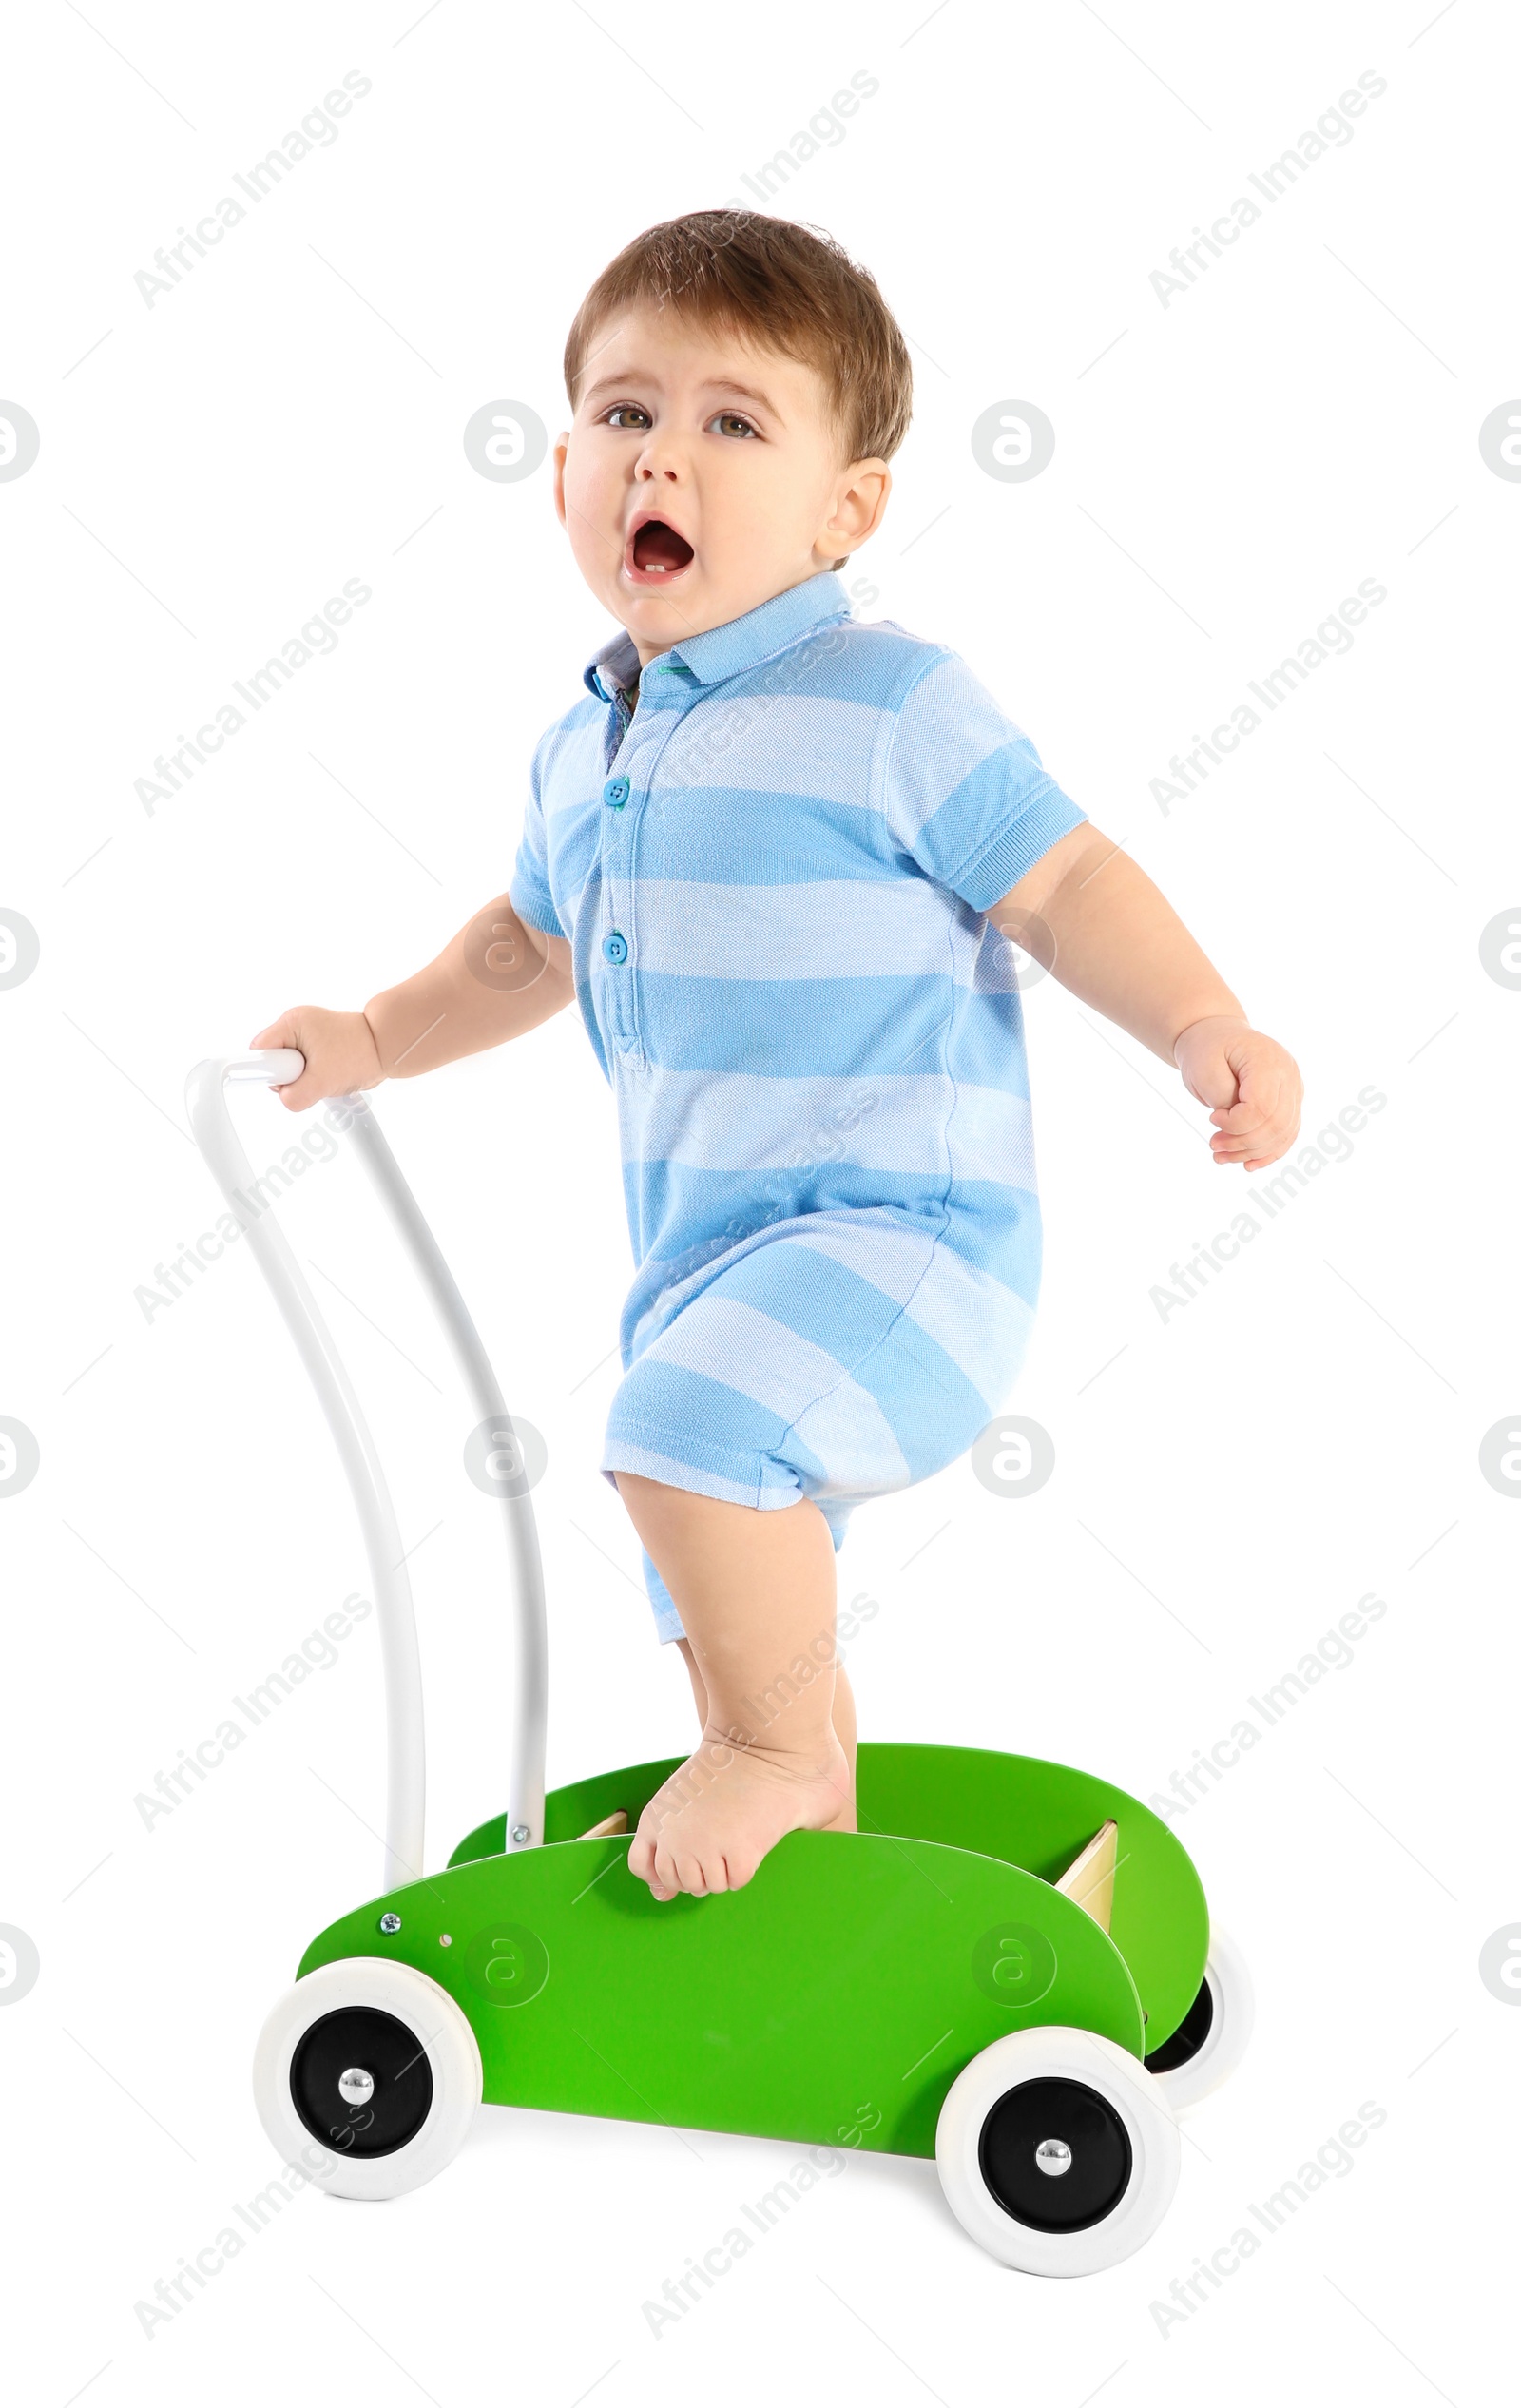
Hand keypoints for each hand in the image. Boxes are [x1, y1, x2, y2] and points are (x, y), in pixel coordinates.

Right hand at [248, 1006, 383, 1113]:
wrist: (388, 1048)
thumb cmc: (362, 1053)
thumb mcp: (323, 1080)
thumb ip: (295, 1095)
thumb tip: (284, 1099)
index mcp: (292, 1023)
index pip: (259, 1050)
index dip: (267, 1069)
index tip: (275, 1080)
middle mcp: (295, 1026)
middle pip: (271, 1060)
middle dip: (289, 1077)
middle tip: (314, 1077)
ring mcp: (305, 1037)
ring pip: (287, 1068)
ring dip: (303, 1079)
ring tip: (326, 1075)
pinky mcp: (314, 1049)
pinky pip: (301, 1070)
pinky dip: (312, 1078)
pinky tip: (327, 1076)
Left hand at [1173, 1015, 1302, 1170]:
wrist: (1218, 1036)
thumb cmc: (1208, 1048)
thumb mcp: (1204, 1066)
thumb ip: (1222, 1096)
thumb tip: (1238, 1125)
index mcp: (1270, 1061)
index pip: (1262, 1108)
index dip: (1236, 1123)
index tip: (1212, 1118)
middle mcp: (1289, 1076)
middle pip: (1276, 1124)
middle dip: (1242, 1143)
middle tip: (1213, 1145)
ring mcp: (1293, 1091)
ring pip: (1282, 1134)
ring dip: (1251, 1152)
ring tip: (1220, 1156)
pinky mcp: (1289, 1104)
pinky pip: (1285, 1136)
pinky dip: (1266, 1153)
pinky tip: (1247, 1164)